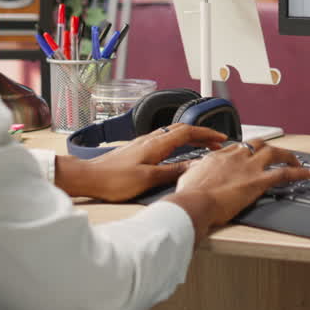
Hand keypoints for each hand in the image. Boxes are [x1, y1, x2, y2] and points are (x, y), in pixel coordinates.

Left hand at [55, 123, 228, 201]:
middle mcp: (150, 139)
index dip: (206, 134)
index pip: (187, 132)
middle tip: (215, 141)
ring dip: (190, 137)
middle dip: (201, 133)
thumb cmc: (114, 179)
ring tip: (201, 146)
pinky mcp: (137, 149)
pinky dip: (177, 142)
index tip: (220, 138)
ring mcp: (143, 143)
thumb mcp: (148, 179)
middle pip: (181, 129)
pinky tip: (177, 152)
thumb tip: (193, 165)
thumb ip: (172, 171)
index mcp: (156, 144)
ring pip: (172, 133)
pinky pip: (163, 140)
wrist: (89, 177)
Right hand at [172, 140, 309, 229]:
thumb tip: (194, 171)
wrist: (195, 203)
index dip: (248, 151)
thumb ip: (196, 171)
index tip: (251, 155)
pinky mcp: (259, 181)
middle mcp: (237, 156)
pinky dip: (302, 173)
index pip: (239, 147)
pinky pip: (285, 174)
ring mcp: (250, 167)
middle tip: (277, 155)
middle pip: (259, 144)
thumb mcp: (189, 176)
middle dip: (270, 148)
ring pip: (275, 153)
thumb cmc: (190, 194)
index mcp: (220, 155)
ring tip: (297, 161)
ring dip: (288, 156)